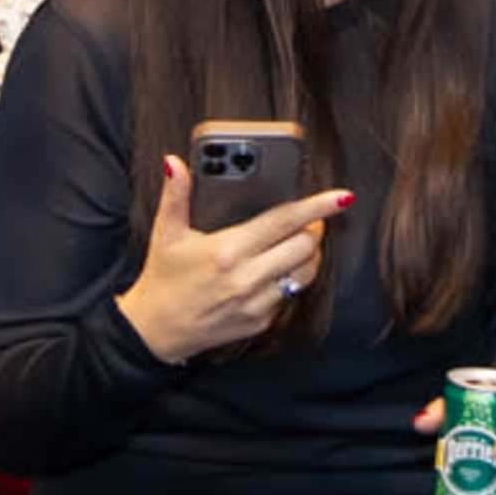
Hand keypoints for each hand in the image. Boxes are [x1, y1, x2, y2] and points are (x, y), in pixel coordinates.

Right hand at [114, 157, 352, 363]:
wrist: (154, 331)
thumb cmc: (163, 278)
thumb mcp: (166, 233)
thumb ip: (176, 195)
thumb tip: (176, 163)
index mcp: (227, 250)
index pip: (284, 222)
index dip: (317, 207)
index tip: (342, 197)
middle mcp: (245, 278)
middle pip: (304, 248)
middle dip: (312, 231)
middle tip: (306, 220)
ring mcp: (255, 304)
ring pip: (304, 274)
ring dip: (307, 256)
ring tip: (296, 243)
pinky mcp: (259, 323)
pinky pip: (289, 296)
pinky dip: (289, 279)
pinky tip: (274, 270)